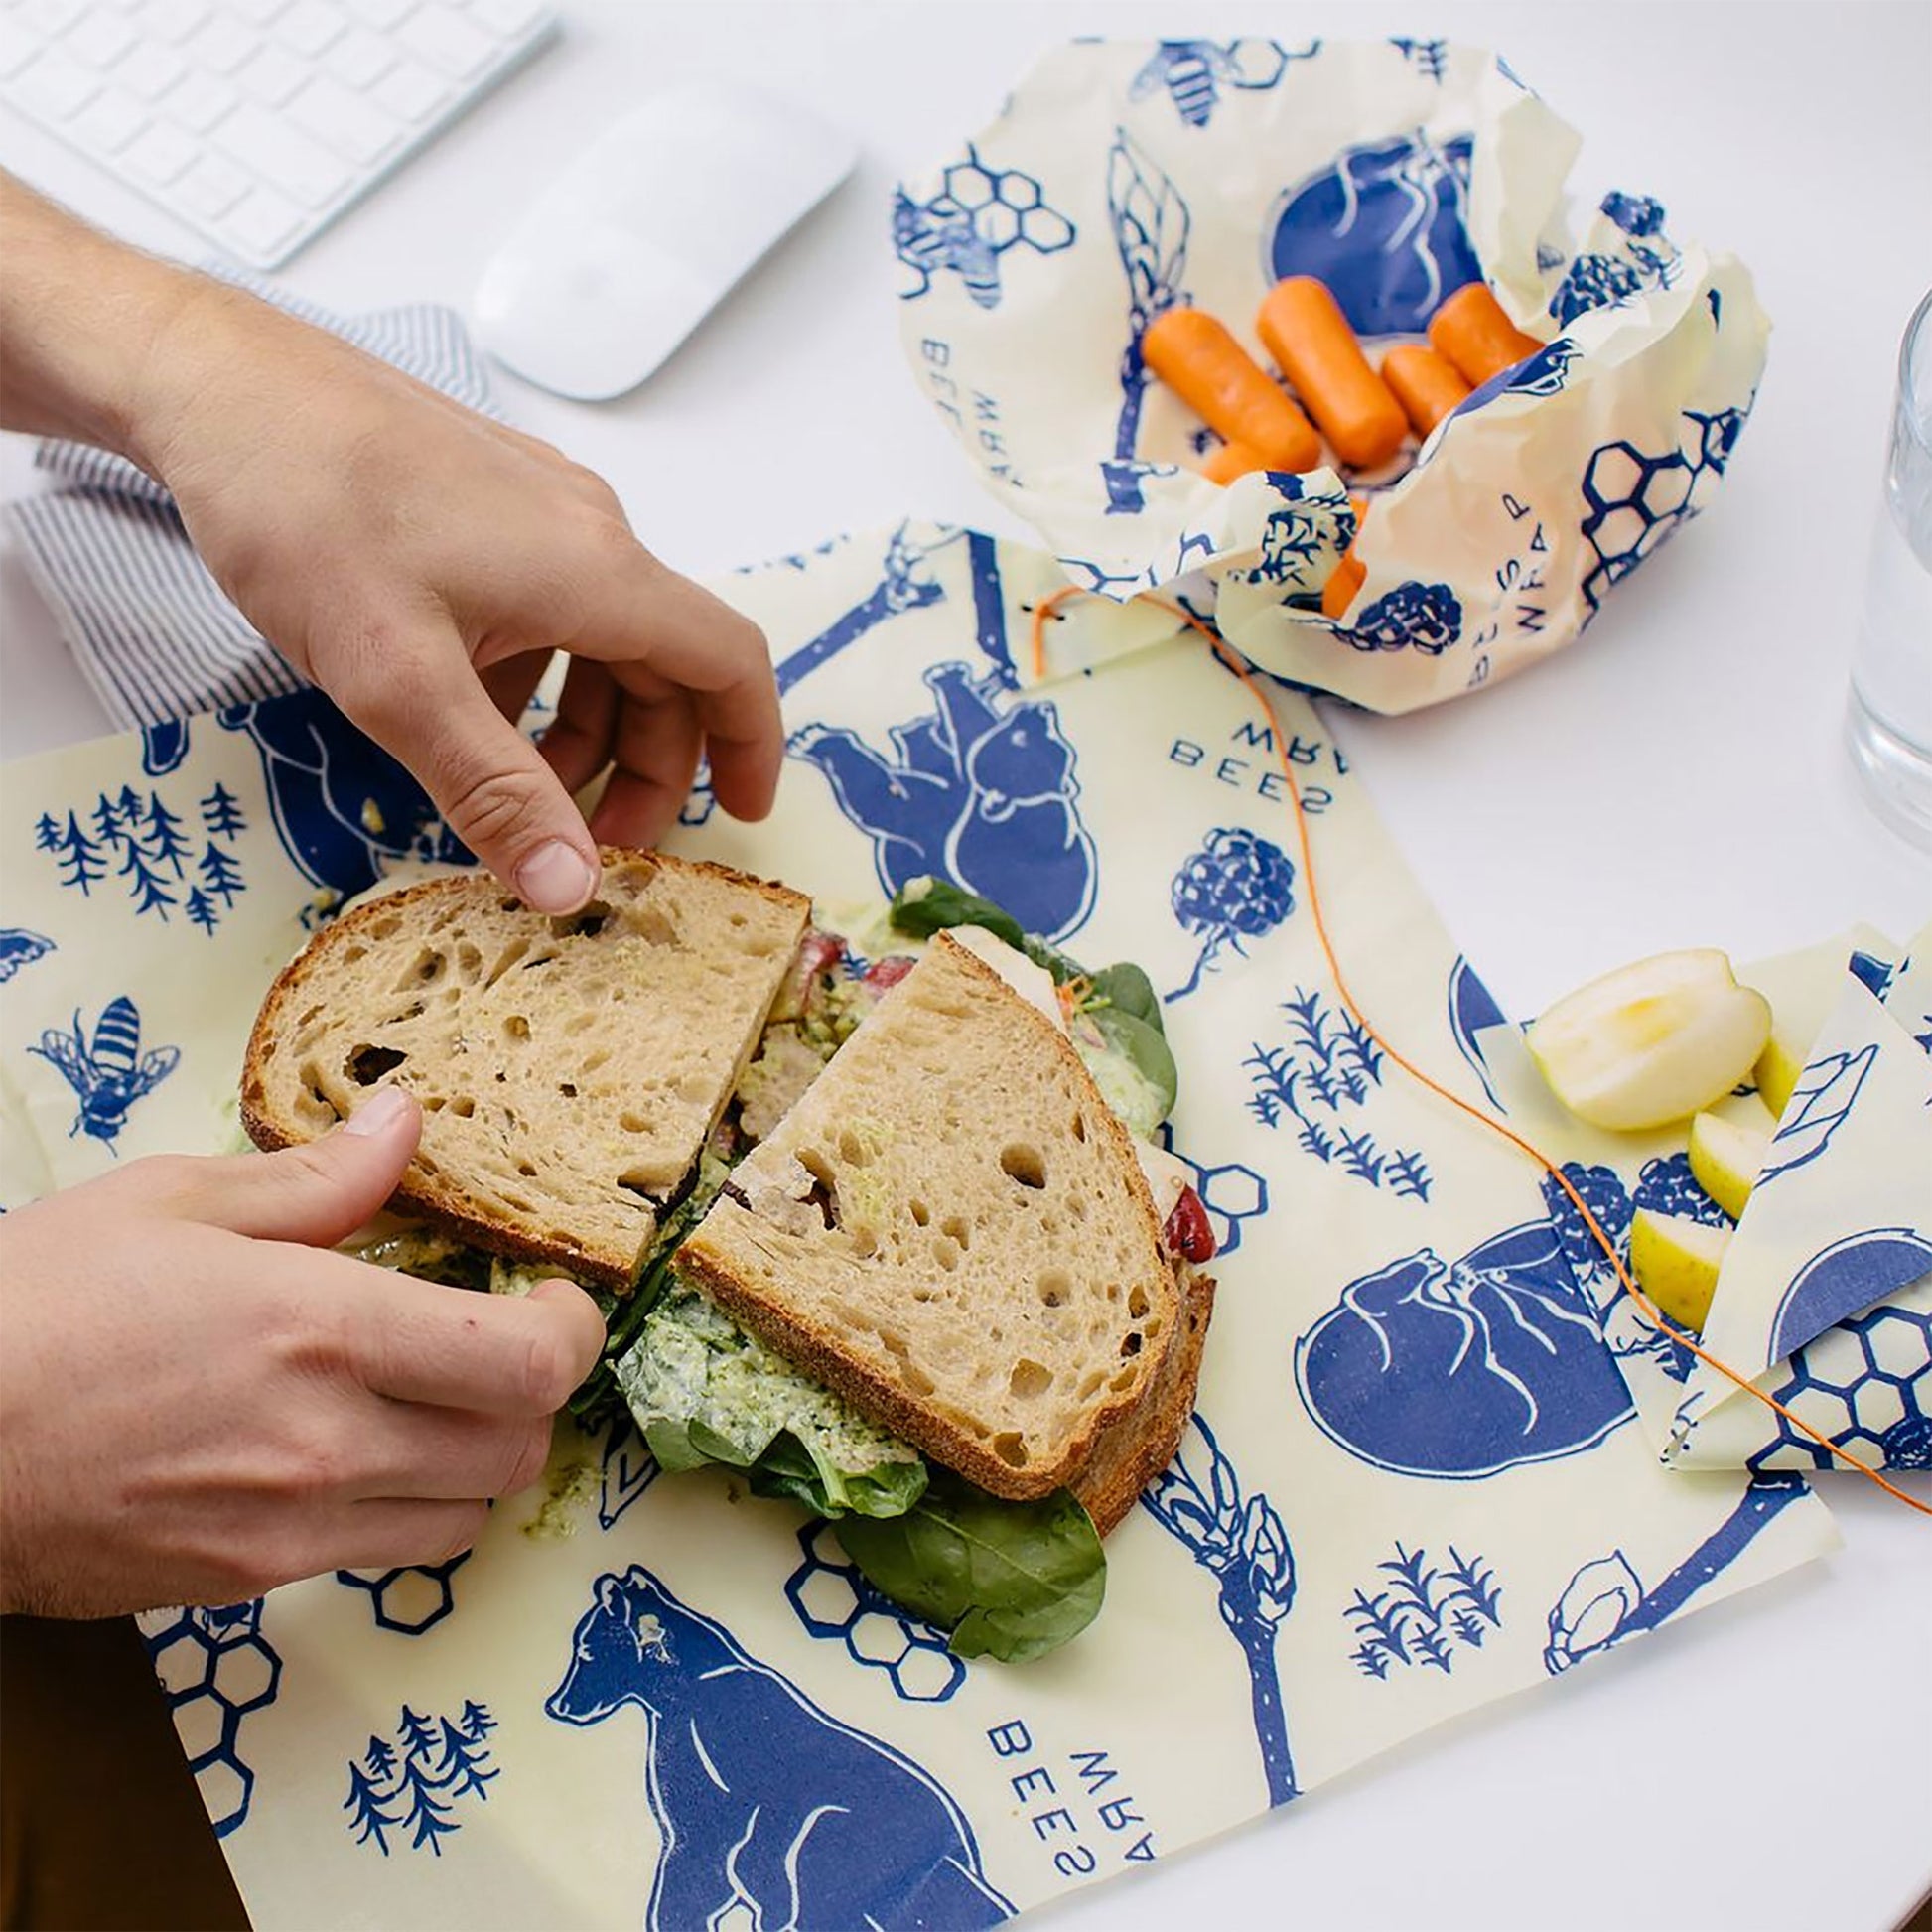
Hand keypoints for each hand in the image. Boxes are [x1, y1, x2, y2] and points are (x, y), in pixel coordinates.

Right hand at [0, 1088, 604, 1617]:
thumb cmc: (33, 1305)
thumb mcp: (171, 1201)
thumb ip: (317, 1178)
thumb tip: (405, 1124)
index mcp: (321, 1329)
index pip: (528, 1363)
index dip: (574, 1332)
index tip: (556, 1299)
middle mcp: (327, 1441)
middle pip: (520, 1451)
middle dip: (533, 1394)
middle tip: (499, 1343)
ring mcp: (288, 1527)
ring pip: (466, 1519)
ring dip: (477, 1459)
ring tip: (433, 1400)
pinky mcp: (244, 1583)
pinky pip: (378, 1555)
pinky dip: (402, 1509)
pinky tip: (353, 1453)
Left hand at [142, 283, 782, 909]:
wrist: (212, 380)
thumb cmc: (303, 510)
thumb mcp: (398, 680)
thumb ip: (494, 791)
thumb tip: (573, 890)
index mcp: (597, 571)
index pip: (728, 663)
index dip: (751, 747)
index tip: (741, 817)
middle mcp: (589, 532)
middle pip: (667, 665)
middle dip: (651, 763)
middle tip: (599, 840)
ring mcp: (538, 508)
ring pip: (606, 638)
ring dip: (588, 726)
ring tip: (524, 790)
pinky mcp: (487, 499)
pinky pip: (551, 604)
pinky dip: (538, 677)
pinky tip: (462, 709)